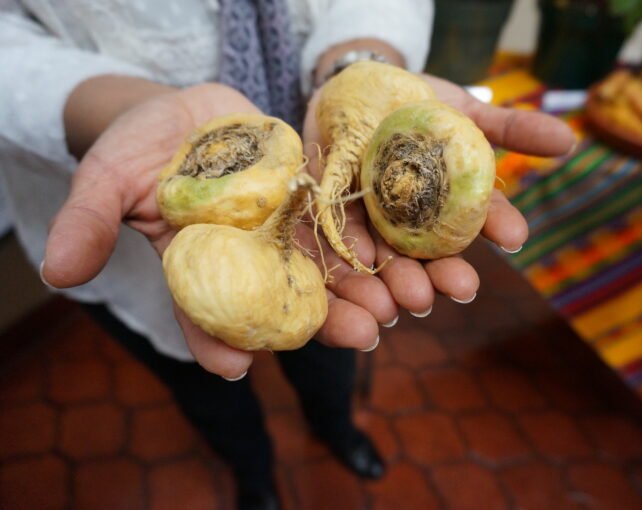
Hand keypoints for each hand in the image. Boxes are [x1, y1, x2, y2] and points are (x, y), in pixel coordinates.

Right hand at [42, 82, 395, 378]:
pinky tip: (398, 257)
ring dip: (367, 290)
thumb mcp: (106, 177)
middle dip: (329, 323)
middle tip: (364, 339)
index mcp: (200, 267)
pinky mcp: (312, 199)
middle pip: (288, 300)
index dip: (216, 340)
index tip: (235, 367)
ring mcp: (285, 231)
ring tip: (399, 308)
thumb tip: (56, 272)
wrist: (188, 110)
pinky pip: (344, 224)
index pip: (205, 314)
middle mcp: (249, 259)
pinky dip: (370, 240)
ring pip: (329, 270)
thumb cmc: (140, 147)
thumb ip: (88, 220)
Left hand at [302, 73, 575, 314]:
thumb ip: (509, 127)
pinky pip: (327, 252)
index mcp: (446, 205)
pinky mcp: (322, 221)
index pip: (475, 220)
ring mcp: (365, 226)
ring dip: (393, 287)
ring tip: (408, 302)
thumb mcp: (461, 109)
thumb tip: (568, 139)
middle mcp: (409, 225)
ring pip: (379, 264)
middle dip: (443, 275)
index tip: (515, 236)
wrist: (349, 87)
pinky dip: (340, 277)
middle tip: (461, 286)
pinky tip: (356, 292)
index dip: (496, 227)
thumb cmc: (413, 102)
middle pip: (427, 257)